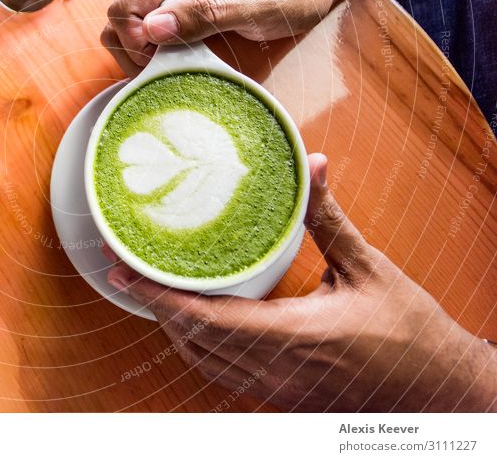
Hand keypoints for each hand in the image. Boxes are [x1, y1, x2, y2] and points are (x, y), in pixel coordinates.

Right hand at [101, 0, 345, 75]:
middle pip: (120, 14)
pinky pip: (148, 19)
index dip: (133, 44)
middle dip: (135, 51)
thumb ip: (206, 15)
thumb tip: (152, 29)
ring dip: (142, 49)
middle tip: (168, 71)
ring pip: (130, 19)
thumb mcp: (258, 5)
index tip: (162, 66)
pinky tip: (180, 53)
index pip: (126, 6)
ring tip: (175, 63)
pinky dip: (154, 43)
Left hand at [105, 154, 496, 411]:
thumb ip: (329, 219)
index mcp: (294, 335)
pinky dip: (197, 349)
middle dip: (154, 304)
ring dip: (172, 328)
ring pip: (202, 363)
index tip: (126, 272)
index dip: (159, 296)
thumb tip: (313, 166)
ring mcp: (276, 392)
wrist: (438, 394)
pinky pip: (222, 376)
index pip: (205, 319)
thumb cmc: (411, 334)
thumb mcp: (369, 270)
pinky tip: (193, 325)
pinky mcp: (281, 399)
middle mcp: (276, 371)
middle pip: (192, 340)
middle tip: (126, 270)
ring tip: (152, 291)